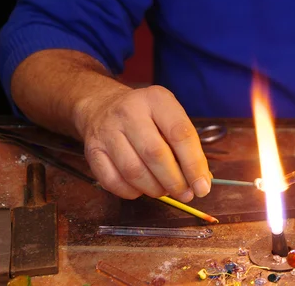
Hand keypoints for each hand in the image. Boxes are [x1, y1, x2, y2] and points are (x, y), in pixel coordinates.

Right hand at [75, 85, 209, 201]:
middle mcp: (129, 112)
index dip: (194, 165)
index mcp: (156, 100)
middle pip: (155, 154)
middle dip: (175, 181)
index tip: (202, 187)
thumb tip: (201, 181)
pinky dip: (132, 192)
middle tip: (185, 194)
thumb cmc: (147, 117)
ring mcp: (107, 131)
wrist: (102, 105)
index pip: (180, 134)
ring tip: (165, 191)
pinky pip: (113, 181)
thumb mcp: (170, 118)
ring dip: (155, 189)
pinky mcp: (92, 150)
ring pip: (133, 171)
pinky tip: (142, 189)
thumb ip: (188, 147)